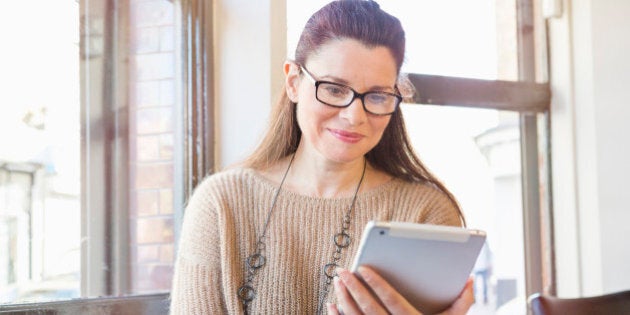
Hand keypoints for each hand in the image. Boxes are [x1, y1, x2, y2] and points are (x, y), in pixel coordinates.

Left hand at [326, 266, 474, 314]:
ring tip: (338, 282)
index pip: (393, 301)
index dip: (377, 284)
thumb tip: (470, 281)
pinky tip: (331, 304)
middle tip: (343, 271)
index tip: (363, 268)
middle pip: (370, 309)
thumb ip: (461, 304)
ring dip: (344, 300)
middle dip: (354, 288)